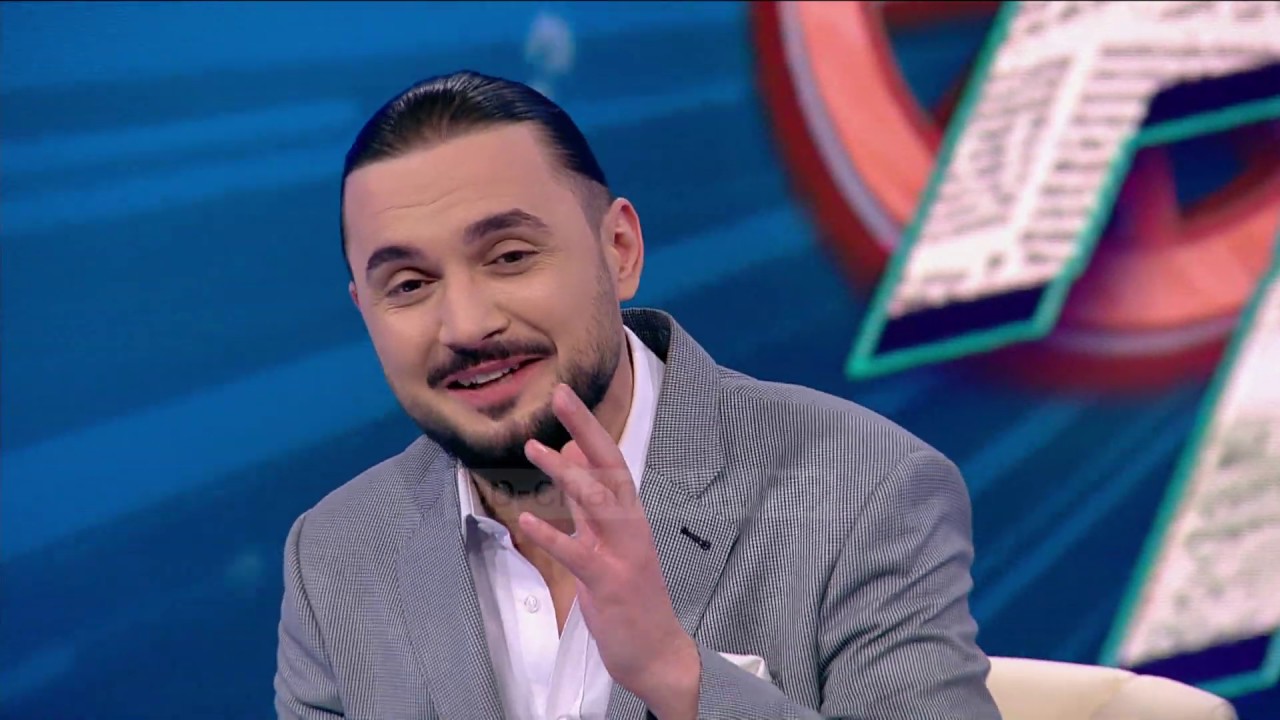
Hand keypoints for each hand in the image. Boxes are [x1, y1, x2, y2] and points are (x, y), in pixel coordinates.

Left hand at [520, 384, 699, 719]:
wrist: (657, 652)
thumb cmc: (631, 596)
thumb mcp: (609, 540)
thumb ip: (591, 502)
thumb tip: (575, 456)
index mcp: (628, 515)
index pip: (609, 461)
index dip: (587, 427)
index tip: (565, 394)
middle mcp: (630, 526)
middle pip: (610, 467)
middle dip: (586, 429)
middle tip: (560, 394)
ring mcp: (622, 553)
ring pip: (599, 503)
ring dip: (568, 473)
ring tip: (535, 447)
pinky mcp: (608, 582)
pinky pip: (577, 553)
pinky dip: (551, 535)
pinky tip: (525, 519)